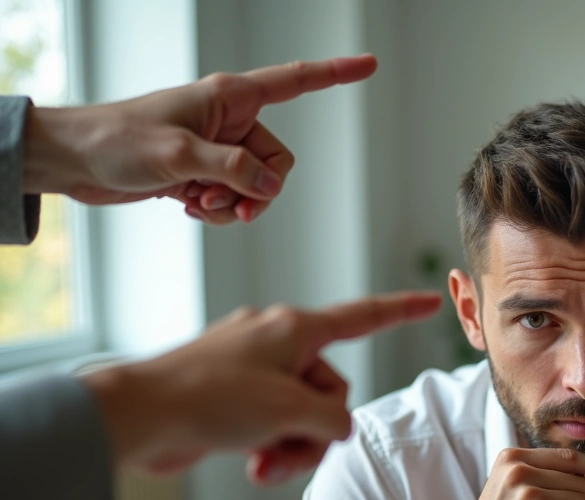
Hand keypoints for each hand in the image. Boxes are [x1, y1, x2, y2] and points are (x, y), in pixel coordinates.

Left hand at [22, 55, 377, 224]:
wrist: (76, 162)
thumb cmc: (118, 140)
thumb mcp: (179, 156)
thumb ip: (232, 170)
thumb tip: (269, 186)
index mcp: (230, 97)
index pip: (296, 81)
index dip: (335, 74)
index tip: (369, 66)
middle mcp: (229, 121)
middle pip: (278, 161)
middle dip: (259, 189)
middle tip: (226, 203)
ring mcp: (217, 148)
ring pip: (257, 185)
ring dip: (233, 204)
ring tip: (196, 204)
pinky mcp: (202, 173)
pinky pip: (233, 198)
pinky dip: (216, 210)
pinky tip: (186, 207)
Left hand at [82, 291, 441, 483]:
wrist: (137, 418)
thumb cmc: (209, 398)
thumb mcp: (290, 410)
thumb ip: (332, 420)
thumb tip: (333, 429)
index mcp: (294, 328)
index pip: (362, 317)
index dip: (400, 310)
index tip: (431, 302)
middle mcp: (275, 342)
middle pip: (331, 389)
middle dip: (318, 427)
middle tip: (289, 445)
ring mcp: (251, 369)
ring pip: (302, 413)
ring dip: (293, 445)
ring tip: (265, 465)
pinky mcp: (230, 396)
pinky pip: (273, 422)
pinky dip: (270, 446)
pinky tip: (252, 465)